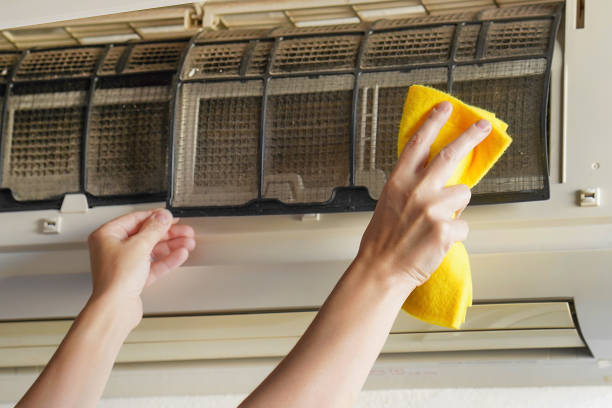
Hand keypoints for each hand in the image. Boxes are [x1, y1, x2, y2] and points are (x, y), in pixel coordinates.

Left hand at [87, 209, 194, 326]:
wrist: (115, 308)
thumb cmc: (116, 278)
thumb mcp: (139, 245)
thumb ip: (154, 228)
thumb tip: (162, 216)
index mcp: (107, 235)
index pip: (135, 219)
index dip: (155, 217)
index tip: (170, 217)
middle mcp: (113, 248)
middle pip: (145, 235)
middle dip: (168, 233)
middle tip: (184, 230)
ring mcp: (124, 264)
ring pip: (151, 250)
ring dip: (171, 245)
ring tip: (188, 242)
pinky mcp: (134, 278)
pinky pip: (153, 265)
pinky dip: (167, 259)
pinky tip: (180, 255)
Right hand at [357, 101, 490, 288]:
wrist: (382, 269)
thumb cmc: (383, 240)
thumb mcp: (390, 202)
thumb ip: (411, 186)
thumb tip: (438, 179)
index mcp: (399, 181)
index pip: (419, 143)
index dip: (433, 122)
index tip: (446, 108)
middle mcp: (416, 189)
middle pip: (450, 154)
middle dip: (470, 136)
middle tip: (482, 126)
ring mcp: (432, 208)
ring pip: (463, 194)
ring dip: (456, 207)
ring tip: (436, 223)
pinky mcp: (446, 228)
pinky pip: (464, 226)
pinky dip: (455, 234)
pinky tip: (437, 241)